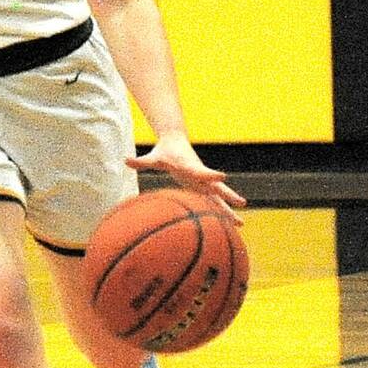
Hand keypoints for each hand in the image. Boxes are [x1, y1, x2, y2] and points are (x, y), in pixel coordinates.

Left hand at [127, 137, 244, 214]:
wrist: (175, 141)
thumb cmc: (163, 151)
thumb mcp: (153, 157)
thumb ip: (141, 161)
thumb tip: (125, 160)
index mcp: (189, 166)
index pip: (201, 171)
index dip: (210, 175)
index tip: (223, 177)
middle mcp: (200, 175)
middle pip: (216, 187)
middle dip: (228, 196)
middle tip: (241, 203)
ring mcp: (203, 182)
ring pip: (219, 198)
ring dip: (229, 211)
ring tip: (241, 225)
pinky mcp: (202, 187)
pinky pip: (214, 202)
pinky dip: (221, 213)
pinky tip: (230, 226)